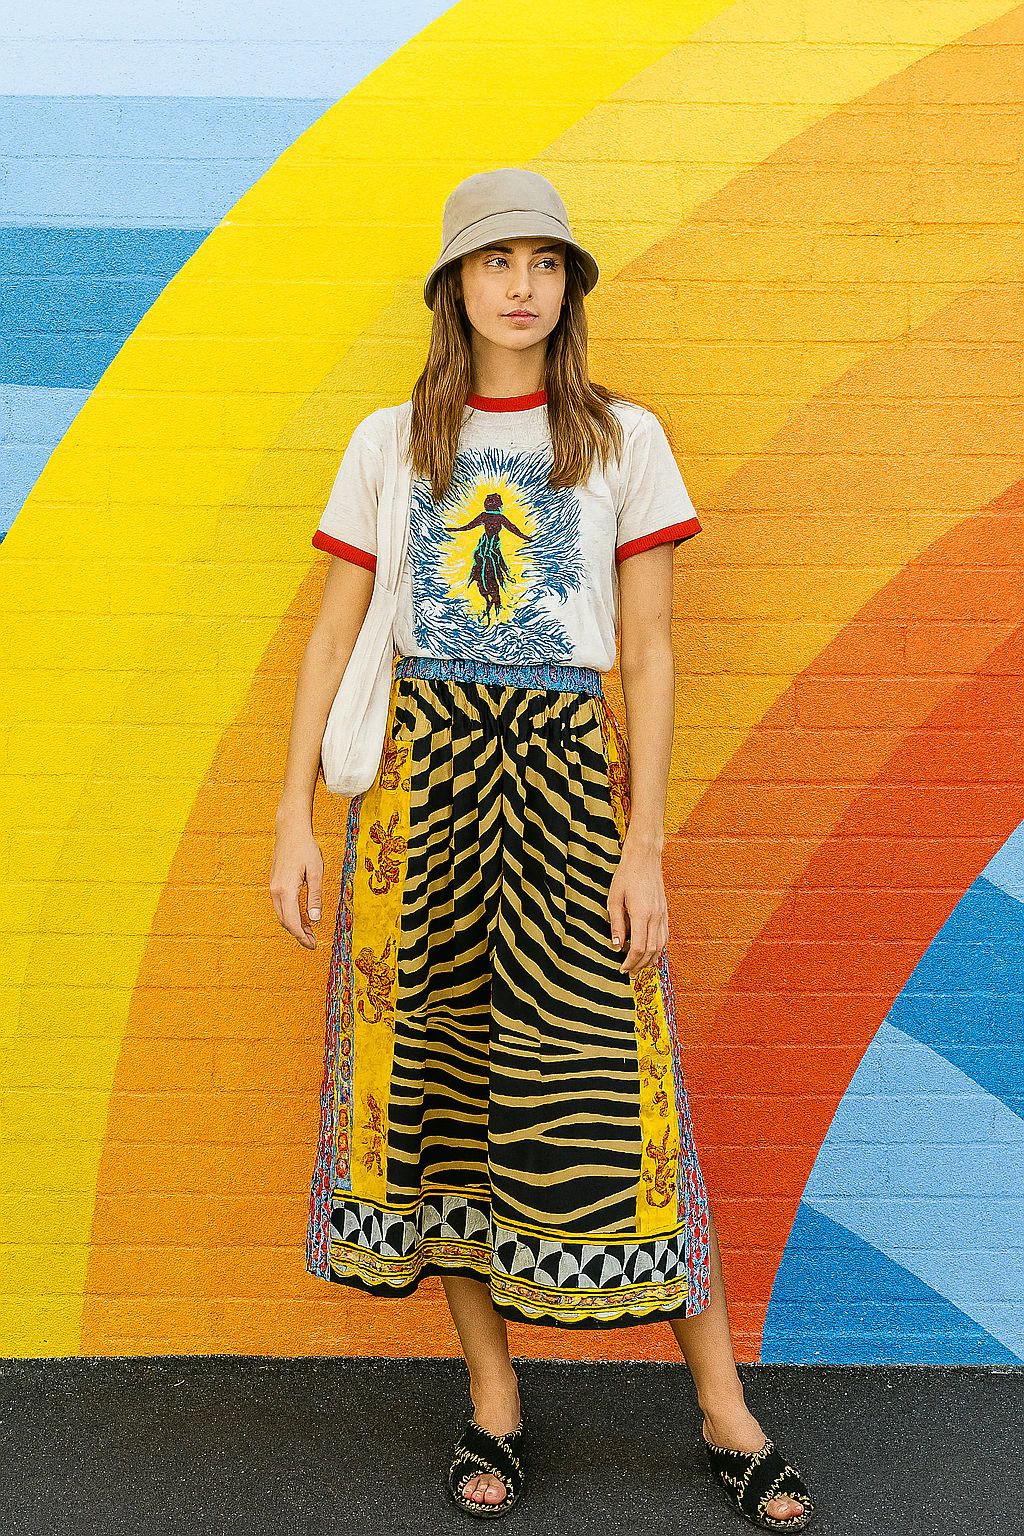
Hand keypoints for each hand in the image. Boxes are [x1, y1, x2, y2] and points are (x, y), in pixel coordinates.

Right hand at [270, 817, 324, 948]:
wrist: (290, 831)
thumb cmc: (305, 848)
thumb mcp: (315, 872)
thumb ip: (315, 897)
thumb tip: (315, 919)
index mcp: (286, 890)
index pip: (292, 922)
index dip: (302, 937)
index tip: (313, 945)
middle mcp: (276, 892)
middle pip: (285, 922)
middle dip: (298, 934)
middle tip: (314, 941)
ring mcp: (273, 888)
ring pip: (282, 915)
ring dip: (294, 926)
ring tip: (310, 931)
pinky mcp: (275, 884)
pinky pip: (281, 907)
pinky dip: (291, 916)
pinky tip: (302, 917)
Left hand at [607, 842, 668, 975]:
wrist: (644, 859)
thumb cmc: (626, 876)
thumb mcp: (614, 899)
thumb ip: (616, 924)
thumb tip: (616, 946)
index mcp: (642, 914)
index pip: (637, 947)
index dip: (629, 961)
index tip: (621, 969)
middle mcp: (656, 917)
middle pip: (650, 950)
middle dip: (639, 965)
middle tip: (629, 974)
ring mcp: (663, 914)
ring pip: (661, 945)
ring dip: (651, 959)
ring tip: (640, 967)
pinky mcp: (666, 912)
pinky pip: (665, 936)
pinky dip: (659, 949)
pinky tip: (651, 953)